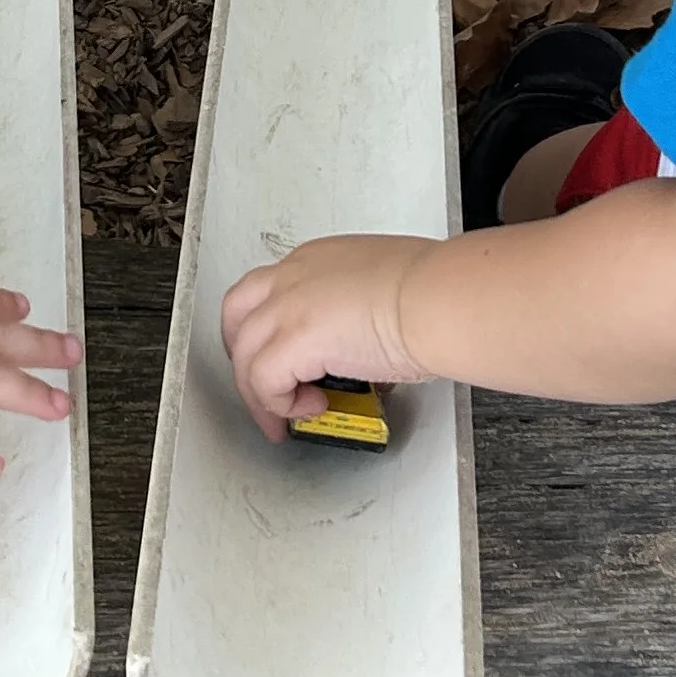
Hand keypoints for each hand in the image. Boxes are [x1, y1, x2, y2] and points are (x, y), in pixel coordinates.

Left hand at [220, 234, 433, 439]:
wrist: (438, 299)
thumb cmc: (433, 291)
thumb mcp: (385, 290)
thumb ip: (361, 315)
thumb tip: (367, 350)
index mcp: (316, 261)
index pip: (268, 291)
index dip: (267, 328)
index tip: (283, 356)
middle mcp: (293, 277)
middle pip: (237, 316)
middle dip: (244, 355)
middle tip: (264, 388)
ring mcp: (287, 307)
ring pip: (244, 354)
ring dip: (261, 392)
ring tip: (286, 415)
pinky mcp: (293, 340)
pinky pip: (263, 381)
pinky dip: (279, 404)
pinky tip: (310, 409)